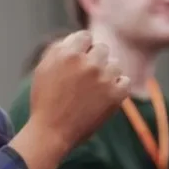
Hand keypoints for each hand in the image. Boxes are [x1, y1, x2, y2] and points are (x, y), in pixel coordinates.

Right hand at [28, 31, 129, 151]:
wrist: (51, 132)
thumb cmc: (45, 100)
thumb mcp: (43, 68)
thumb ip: (59, 49)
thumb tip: (77, 38)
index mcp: (67, 53)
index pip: (85, 36)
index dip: (82, 48)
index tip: (78, 61)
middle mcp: (87, 62)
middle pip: (102, 48)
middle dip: (95, 60)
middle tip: (85, 78)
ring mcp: (103, 78)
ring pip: (115, 65)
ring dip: (107, 74)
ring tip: (92, 90)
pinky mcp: (116, 94)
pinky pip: (125, 81)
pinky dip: (117, 87)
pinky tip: (104, 96)